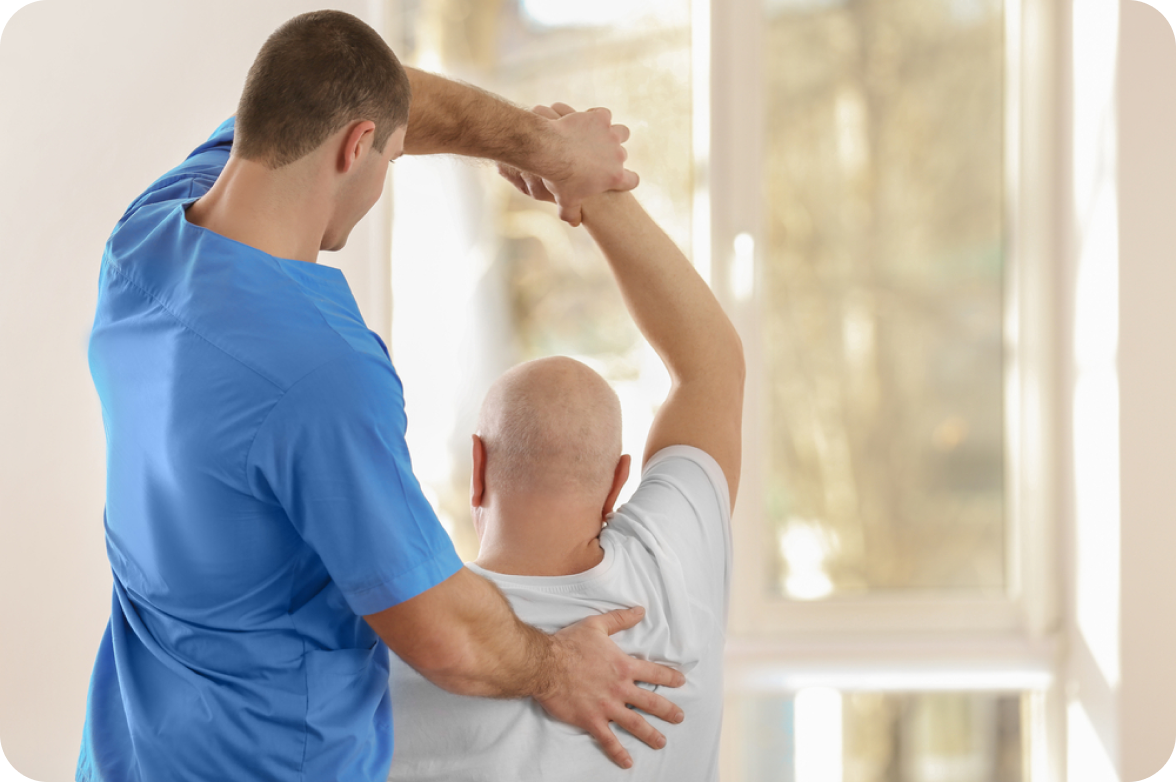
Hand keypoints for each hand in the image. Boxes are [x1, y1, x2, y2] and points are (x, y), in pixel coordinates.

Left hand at [499, 103, 637, 226]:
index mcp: (615, 176)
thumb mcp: (566, 202)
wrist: (550, 150)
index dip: (627, 181)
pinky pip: (605, 114)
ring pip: (621, 131)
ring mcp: (610, 134)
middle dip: (614, 155)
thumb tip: (575, 222)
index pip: (632, 181)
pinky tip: (586, 121)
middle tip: (597, 156)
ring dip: (612, 133)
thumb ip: (572, 214)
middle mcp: (618, 154)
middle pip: (624, 154)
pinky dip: (597, 117)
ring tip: (597, 136)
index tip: (619, 179)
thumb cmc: (558, 179)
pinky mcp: (599, 118)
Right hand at [535, 606, 685, 769]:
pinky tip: (628, 762)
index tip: (680, 682)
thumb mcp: (596, 625)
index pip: (654, 673)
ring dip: (651, 734)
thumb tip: (640, 610)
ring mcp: (607, 706)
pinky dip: (618, 752)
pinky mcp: (591, 720)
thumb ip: (620, 619)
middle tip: (679, 718)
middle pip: (651, 702)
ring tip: (661, 742)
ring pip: (635, 724)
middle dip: (668, 711)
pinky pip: (608, 740)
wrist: (545, 664)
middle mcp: (620, 688)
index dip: (669, 677)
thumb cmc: (569, 644)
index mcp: (623, 666)